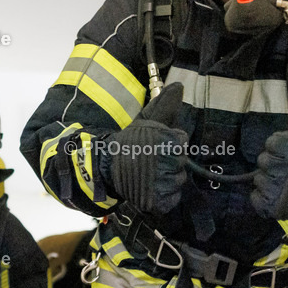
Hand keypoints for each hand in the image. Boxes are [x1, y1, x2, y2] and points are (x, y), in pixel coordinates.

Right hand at [101, 82, 187, 213]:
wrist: (105, 166)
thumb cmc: (129, 142)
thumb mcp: (146, 121)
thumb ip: (164, 105)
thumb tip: (179, 86)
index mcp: (169, 141)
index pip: (181, 142)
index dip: (169, 143)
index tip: (154, 145)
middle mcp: (170, 162)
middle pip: (181, 163)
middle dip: (169, 161)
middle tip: (150, 160)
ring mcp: (165, 184)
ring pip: (178, 181)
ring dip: (167, 179)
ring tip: (149, 174)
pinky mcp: (160, 201)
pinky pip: (172, 198)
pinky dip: (164, 196)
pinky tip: (150, 188)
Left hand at [251, 83, 287, 220]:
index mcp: (283, 143)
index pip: (271, 144)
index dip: (284, 149)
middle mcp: (275, 164)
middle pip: (263, 161)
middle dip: (278, 165)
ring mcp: (272, 187)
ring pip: (260, 180)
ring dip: (273, 183)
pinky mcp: (270, 206)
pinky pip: (256, 199)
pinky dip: (267, 200)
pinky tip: (284, 197)